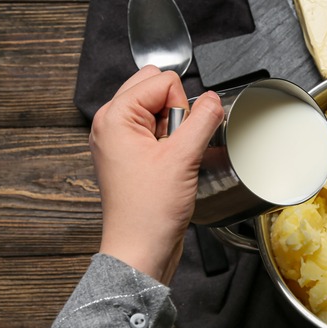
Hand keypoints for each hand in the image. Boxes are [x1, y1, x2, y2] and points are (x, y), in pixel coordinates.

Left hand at [89, 66, 224, 283]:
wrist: (141, 247)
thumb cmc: (149, 211)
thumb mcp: (183, 157)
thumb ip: (203, 119)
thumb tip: (214, 99)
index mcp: (114, 116)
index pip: (161, 80)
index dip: (180, 106)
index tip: (176, 137)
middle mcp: (111, 124)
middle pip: (156, 89)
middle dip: (176, 112)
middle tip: (173, 146)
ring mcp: (120, 140)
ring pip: (159, 110)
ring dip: (174, 130)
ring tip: (171, 160)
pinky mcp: (131, 155)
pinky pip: (157, 131)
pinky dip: (170, 143)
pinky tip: (171, 166)